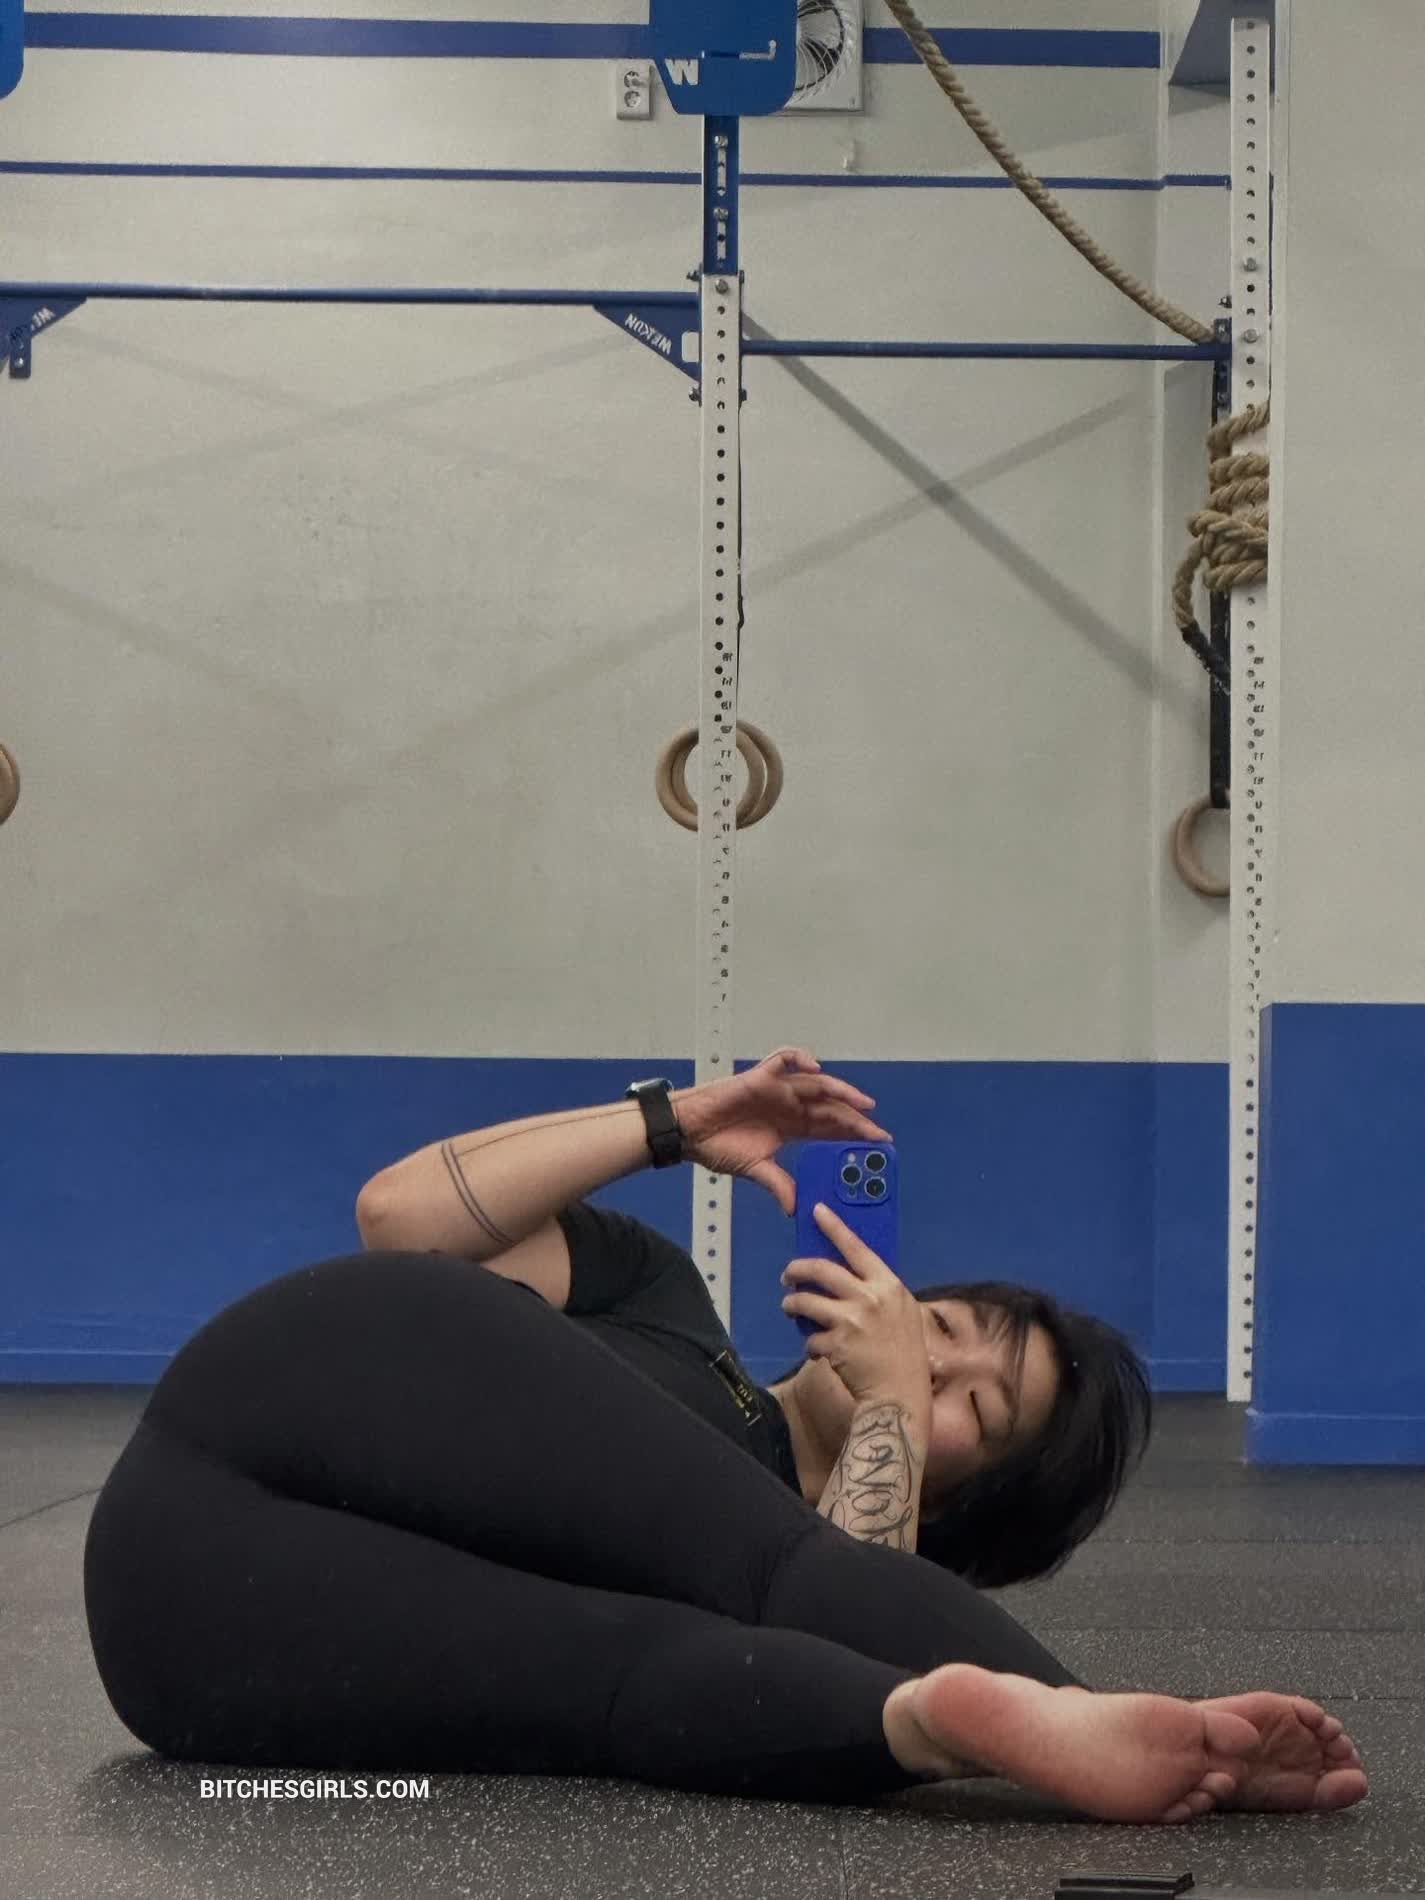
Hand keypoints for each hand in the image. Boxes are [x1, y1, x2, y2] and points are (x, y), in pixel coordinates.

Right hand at [674, 1047, 890, 1216]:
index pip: (830, 1128)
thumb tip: (797, 1207)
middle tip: (877, 1132)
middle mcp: (789, 1105)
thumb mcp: (756, 1169)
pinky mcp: (760, 1076)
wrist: (688, 1133)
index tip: (877, 1145)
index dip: (854, 1134)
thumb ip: (779, 1185)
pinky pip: (783, 1059)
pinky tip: (815, 1067)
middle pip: (831, 1107)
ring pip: (817, 1084)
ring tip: (863, 1104)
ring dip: (842, 1092)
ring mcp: (777, 1089)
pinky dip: (800, 1058)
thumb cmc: (717, 1145)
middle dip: (855, 1120)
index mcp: (791, 1126)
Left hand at [781, 1203, 932, 1416]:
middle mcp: (869, 1298)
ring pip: (804, 1301)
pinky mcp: (834, 1344)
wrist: (900, 1395)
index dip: (835, 1227)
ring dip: (792, 1304)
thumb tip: (850, 1276)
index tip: (817, 1211)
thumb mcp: (902, 1313)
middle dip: (797, 1268)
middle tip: (788, 1273)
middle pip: (821, 1269)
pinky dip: (810, 1343)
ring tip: (790, 1308)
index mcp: (889, 1286)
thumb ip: (878, 1292)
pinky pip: (809, 1337)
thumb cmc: (904, 1354)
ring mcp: (850, 1321)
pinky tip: (818, 1349)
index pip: (857, 1248)